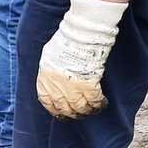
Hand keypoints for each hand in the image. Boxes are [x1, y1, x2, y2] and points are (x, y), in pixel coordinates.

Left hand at [37, 0, 127, 118]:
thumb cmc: (66, 39)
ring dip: (87, 112)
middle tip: (80, 114)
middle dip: (73, 114)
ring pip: (80, 108)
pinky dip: (98, 105)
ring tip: (93, 110)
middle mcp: (57, 86)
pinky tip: (102, 103)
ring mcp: (72, 87)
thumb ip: (51, 70)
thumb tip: (54, 78)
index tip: (61, 114)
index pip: (47, 102)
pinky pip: (94, 101)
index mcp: (45, 79)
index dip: (55, 110)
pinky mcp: (88, 85)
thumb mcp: (49, 55)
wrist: (80, 33)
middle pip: (64, 108)